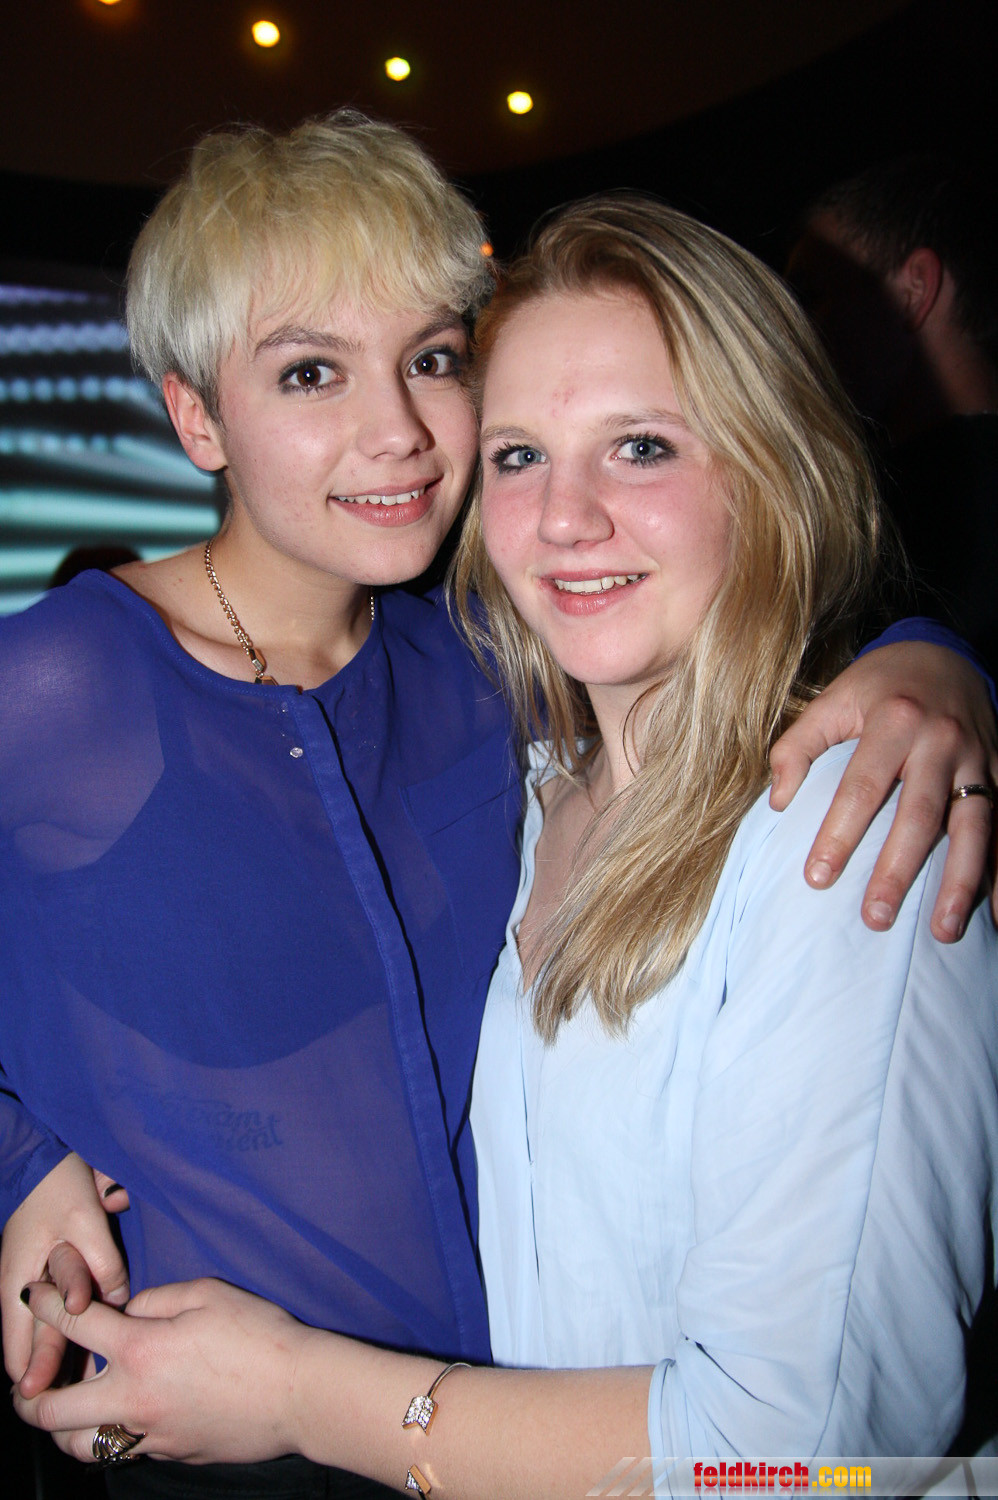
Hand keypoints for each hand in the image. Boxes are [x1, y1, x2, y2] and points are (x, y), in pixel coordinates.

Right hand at [1, 1153, 129, 1393]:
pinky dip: (70, 1327)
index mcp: (21, 1278)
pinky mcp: (55, 1270)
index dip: (29, 1367)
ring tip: (79, 1389)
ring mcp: (39, 1278)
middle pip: (37, 1337)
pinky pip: (61, 1305)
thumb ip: (101, 1261)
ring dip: (63, 1352)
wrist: (46, 1159)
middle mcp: (26, 1284)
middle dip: (48, 1369)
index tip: (40, 1394)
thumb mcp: (83, 1220)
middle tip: (56, 1403)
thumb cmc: (58, 1188)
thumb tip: (116, 1301)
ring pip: (51, 1324)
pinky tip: (87, 1351)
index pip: (17, 1339)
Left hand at [13, 1278, 310, 1465]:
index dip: (44, 1304)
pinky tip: (129, 1415)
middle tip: (26, 1384)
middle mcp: (134, 1398)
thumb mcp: (208, 1294)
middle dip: (27, 1397)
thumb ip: (159, 1298)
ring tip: (69, 1409)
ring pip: (81, 1446)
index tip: (34, 1294)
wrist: (300, 1393)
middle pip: (52, 1410)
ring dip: (64, 1428)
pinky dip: (115, 1433)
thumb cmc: (259, 1334)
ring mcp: (151, 1434)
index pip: (73, 1325)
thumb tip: (131, 1310)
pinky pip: (127, 1450)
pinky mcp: (171, 1454)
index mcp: (141, 1349)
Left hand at [770, 642, 996, 939]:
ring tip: (944, 931)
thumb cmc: (877, 686)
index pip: (862, 786)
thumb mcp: (832, 699)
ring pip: (974, 826)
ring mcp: (977, 759)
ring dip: (961, 882)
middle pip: (920, 815)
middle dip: (898, 870)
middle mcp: (940, 741)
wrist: (943, 655)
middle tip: (875, 918)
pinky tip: (996, 914)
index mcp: (893, 720)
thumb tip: (778, 802)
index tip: (817, 878)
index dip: (839, 834)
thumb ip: (798, 747)